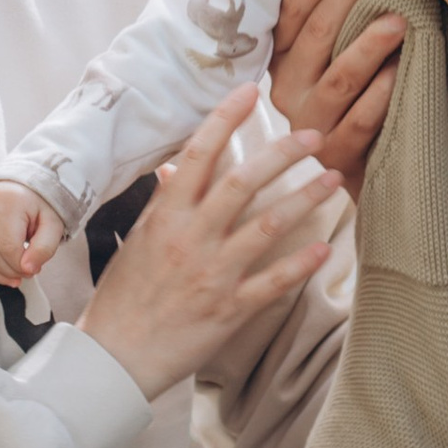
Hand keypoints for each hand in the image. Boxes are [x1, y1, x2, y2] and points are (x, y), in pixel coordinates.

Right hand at [0, 181, 64, 287]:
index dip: (20, 266)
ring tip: (12, 277)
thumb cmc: (38, 204)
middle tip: (24, 274)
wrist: (21, 185)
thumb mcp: (52, 223)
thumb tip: (28, 269)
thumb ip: (44, 247)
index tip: (33, 269)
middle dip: (9, 272)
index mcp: (8, 205)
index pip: (8, 247)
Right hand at [79, 85, 338, 401]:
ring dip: (303, 198)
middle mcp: (190, 238)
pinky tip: (324, 246)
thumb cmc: (124, 297)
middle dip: (281, 153)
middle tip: (314, 133)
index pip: (198, 154)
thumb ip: (162, 203)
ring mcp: (212, 274)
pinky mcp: (229, 309)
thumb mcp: (137, 240)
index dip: (224, 118)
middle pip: (242, 182)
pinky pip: (272, 282)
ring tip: (333, 177)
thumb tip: (174, 167)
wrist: (115, 357)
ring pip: (266, 226)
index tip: (250, 90)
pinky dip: (299, 263)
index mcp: (165, 216)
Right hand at [267, 0, 403, 196]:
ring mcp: (311, 125)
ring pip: (339, 78)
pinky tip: (401, 73)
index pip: (292, 12)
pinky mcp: (337, 156)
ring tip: (399, 20)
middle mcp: (288, 91)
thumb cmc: (348, 98)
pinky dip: (381, 96)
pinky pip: (360, 122)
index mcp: (281, 61)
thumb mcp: (328, 60)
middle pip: (316, 36)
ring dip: (369, 46)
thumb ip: (332, 21)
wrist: (354, 170)